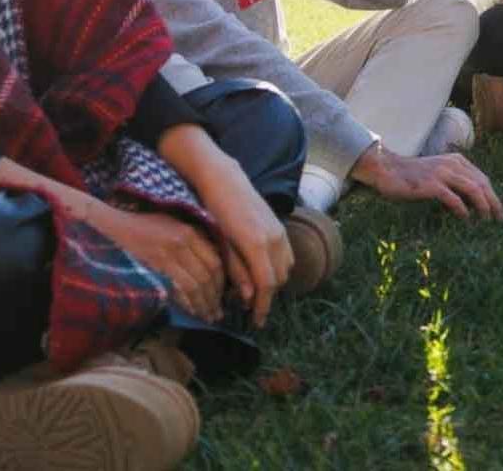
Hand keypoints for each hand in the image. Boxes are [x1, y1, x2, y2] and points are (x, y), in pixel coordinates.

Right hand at [98, 207, 224, 323]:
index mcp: (191, 230)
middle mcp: (185, 240)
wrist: (118, 222)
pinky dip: (189, 301)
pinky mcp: (157, 262)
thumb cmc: (146, 224)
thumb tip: (209, 269)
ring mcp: (171, 252)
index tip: (223, 295)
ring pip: (197, 283)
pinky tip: (192, 310)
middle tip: (217, 313)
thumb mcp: (174, 227)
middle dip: (215, 296)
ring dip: (204, 302)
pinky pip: (181, 286)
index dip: (222, 281)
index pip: (216, 260)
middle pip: (209, 273)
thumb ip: (192, 242)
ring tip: (208, 316)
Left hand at [192, 159, 291, 327]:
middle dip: (266, 296)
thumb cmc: (215, 212)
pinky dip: (279, 266)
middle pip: (279, 279)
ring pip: (286, 267)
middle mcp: (274, 238)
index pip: (267, 285)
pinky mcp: (280, 225)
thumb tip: (248, 297)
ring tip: (254, 288)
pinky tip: (262, 268)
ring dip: (274, 281)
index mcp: (257, 244)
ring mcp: (280, 230)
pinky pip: (287, 254)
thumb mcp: (221, 245)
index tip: (256, 322)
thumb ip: (237, 271)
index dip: (262, 306)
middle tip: (247, 306)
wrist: (224, 180)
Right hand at [351, 144, 502, 220]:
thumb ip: (455, 181)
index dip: (492, 195)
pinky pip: (453, 198)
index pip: (482, 178)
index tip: (497, 210)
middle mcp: (452, 164)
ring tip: (487, 219)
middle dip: (493, 201)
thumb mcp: (439, 173)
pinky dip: (462, 209)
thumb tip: (471, 204)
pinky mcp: (432, 184)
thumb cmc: (413, 176)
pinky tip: (466, 218)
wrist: (388, 170)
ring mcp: (442, 173)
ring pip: (473, 188)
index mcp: (457, 160)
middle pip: (482, 183)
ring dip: (483, 205)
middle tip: (499, 219)